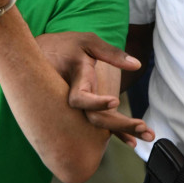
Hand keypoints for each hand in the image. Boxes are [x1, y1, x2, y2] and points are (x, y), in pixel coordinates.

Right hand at [35, 31, 154, 146]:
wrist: (36, 56)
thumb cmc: (66, 45)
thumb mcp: (87, 41)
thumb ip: (112, 53)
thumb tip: (137, 65)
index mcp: (74, 80)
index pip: (80, 98)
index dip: (95, 102)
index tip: (114, 101)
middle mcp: (73, 99)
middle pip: (93, 119)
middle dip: (120, 125)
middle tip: (144, 128)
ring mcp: (75, 109)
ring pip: (97, 125)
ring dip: (122, 131)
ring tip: (147, 135)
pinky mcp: (81, 111)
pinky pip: (96, 125)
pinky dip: (114, 132)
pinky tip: (131, 141)